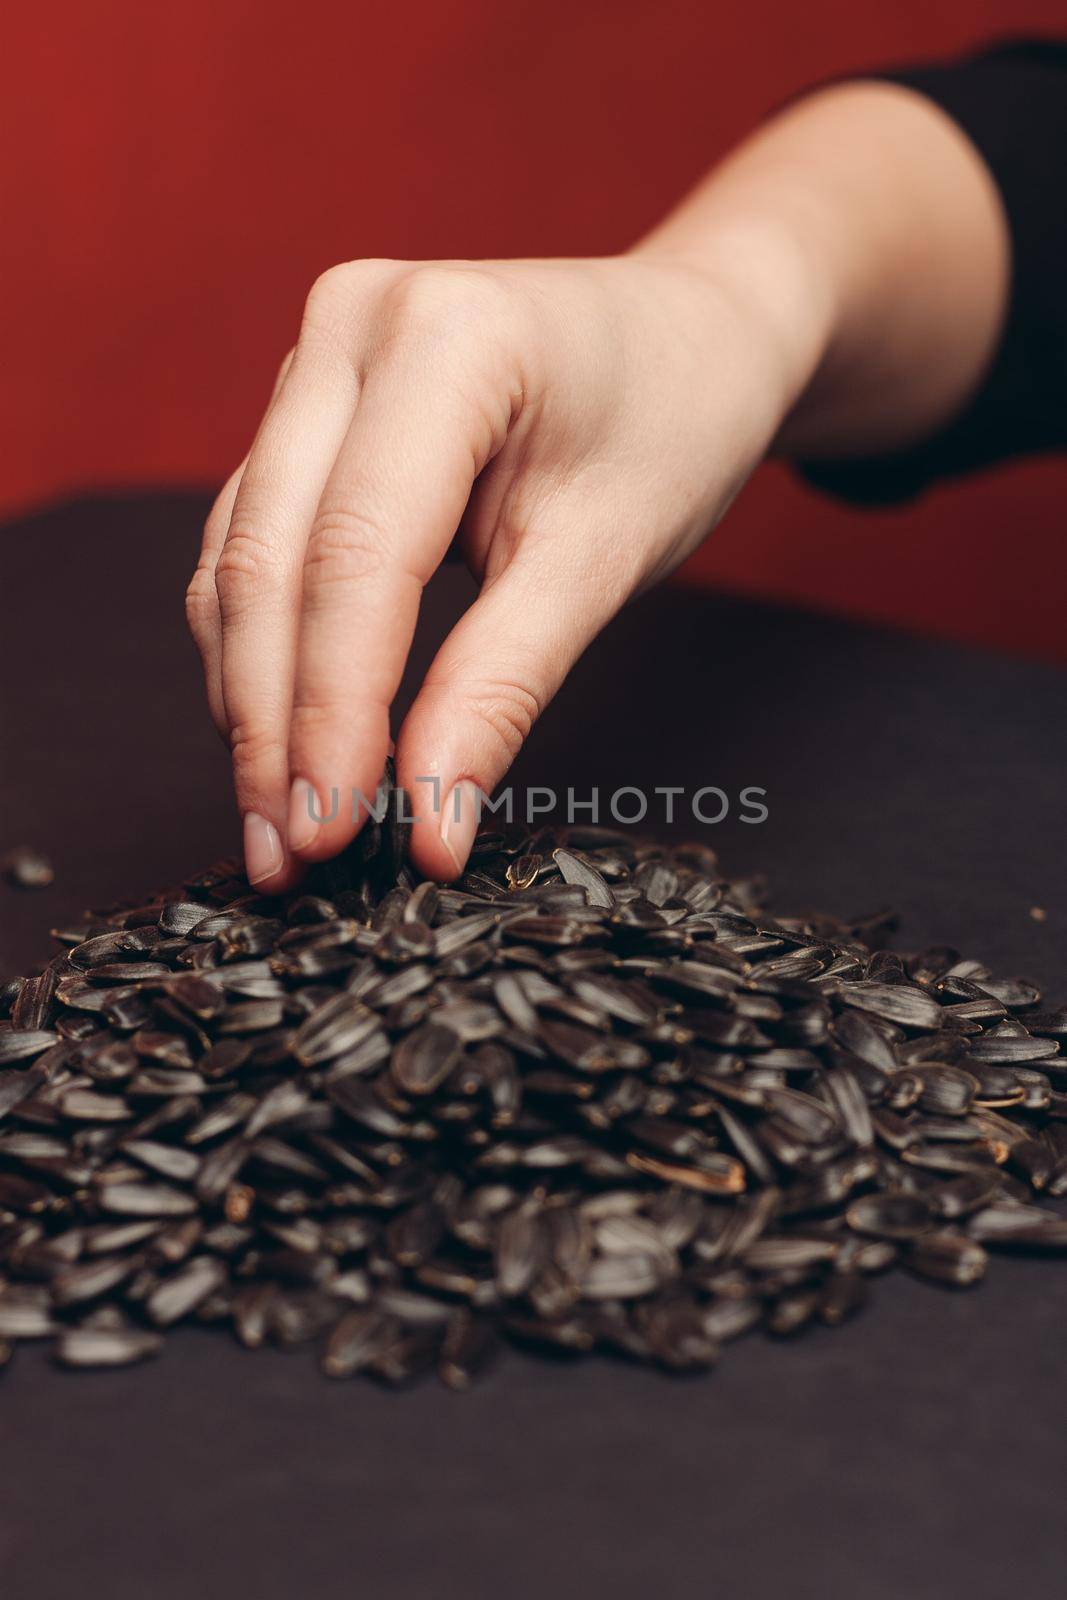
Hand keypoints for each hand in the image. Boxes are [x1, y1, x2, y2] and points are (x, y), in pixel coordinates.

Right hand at [185, 247, 817, 887]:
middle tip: (285, 853)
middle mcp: (352, 326)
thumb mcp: (603, 560)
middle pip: (270, 559)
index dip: (333, 709)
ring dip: (253, 699)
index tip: (330, 829)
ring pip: (242, 557)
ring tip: (276, 823)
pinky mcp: (308, 408)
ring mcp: (317, 360)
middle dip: (274, 725)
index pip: (355, 557)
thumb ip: (502, 686)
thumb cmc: (674, 425)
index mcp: (446, 338)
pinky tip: (283, 738)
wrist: (693, 337)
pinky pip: (256, 540)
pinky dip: (268, 647)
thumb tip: (427, 824)